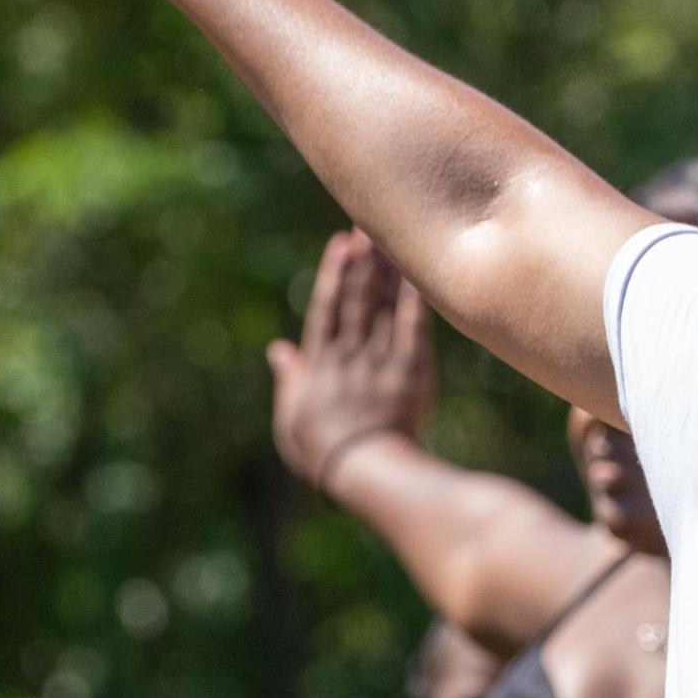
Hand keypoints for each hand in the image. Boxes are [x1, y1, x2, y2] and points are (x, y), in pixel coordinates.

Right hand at [269, 230, 435, 489]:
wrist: (363, 472)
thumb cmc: (323, 453)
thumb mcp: (293, 418)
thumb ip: (290, 380)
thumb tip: (279, 350)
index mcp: (319, 363)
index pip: (326, 308)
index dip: (334, 274)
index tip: (341, 244)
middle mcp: (349, 353)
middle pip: (357, 298)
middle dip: (363, 260)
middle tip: (369, 225)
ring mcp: (379, 360)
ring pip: (383, 306)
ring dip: (386, 272)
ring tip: (391, 239)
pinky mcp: (409, 371)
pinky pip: (413, 328)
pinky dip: (414, 301)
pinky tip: (419, 276)